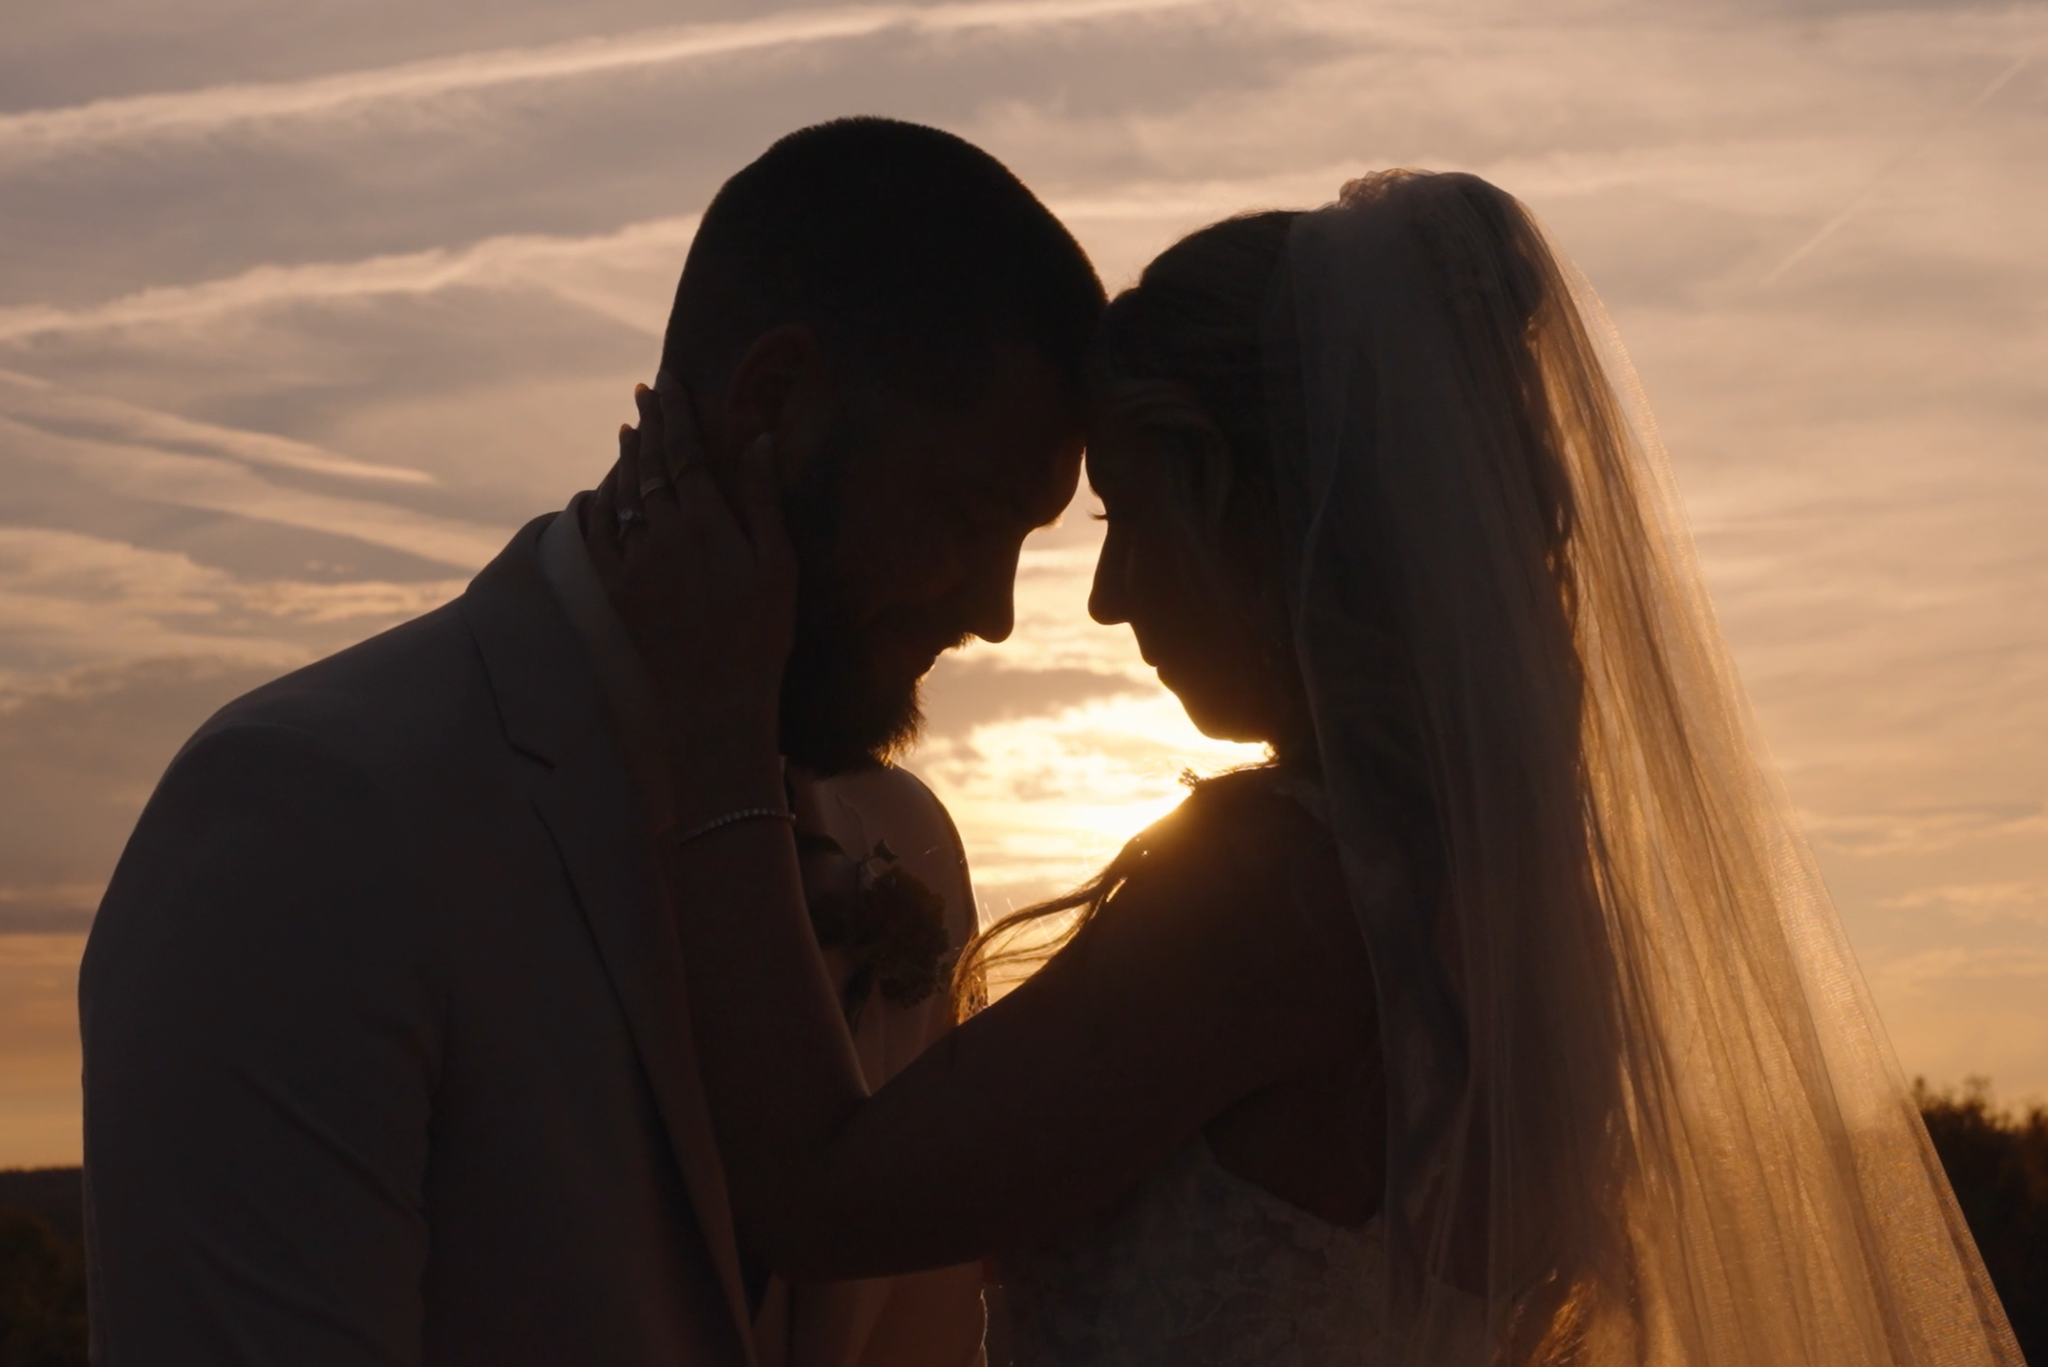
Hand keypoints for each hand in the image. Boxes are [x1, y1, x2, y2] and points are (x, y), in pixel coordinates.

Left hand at [588, 372, 795, 787]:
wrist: (711, 704)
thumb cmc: (759, 637)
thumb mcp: (778, 566)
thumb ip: (763, 499)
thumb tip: (758, 439)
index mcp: (706, 521)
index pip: (686, 451)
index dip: (677, 412)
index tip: (670, 381)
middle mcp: (660, 533)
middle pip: (651, 464)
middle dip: (650, 424)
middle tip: (646, 393)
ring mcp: (630, 562)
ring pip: (621, 494)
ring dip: (624, 459)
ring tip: (628, 432)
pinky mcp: (611, 592)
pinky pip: (594, 537)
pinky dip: (594, 507)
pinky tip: (596, 494)